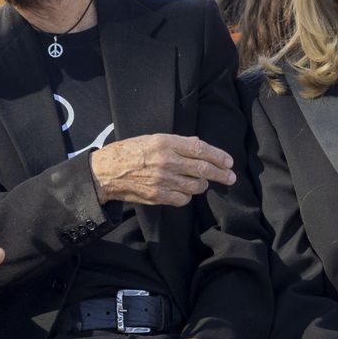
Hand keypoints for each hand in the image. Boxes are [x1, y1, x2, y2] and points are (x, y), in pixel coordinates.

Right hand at [90, 133, 235, 206]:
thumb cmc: (129, 151)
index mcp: (164, 142)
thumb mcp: (151, 138)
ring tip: (202, 182)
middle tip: (230, 176)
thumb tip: (198, 144)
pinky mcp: (157, 196)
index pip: (199, 149)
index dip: (218, 156)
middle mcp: (165, 161)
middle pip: (202, 169)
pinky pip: (182, 199)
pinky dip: (186, 196)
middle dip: (221, 174)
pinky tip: (183, 191)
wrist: (106, 172)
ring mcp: (162, 180)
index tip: (229, 161)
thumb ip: (176, 142)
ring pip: (195, 186)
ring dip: (202, 184)